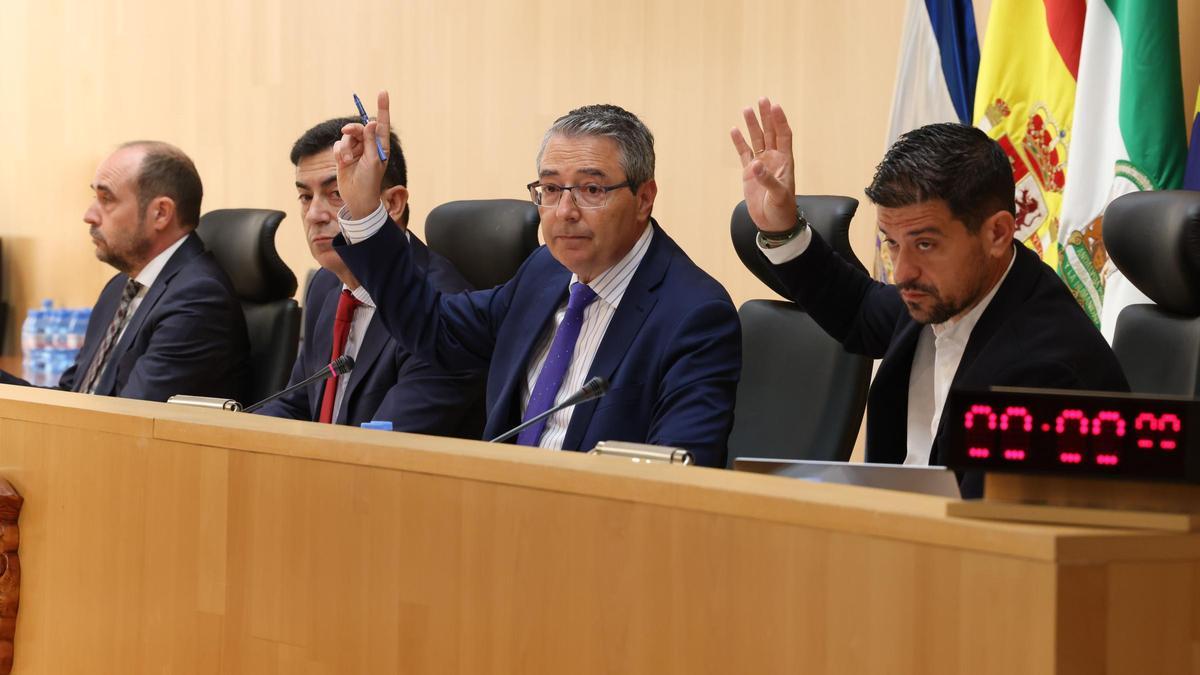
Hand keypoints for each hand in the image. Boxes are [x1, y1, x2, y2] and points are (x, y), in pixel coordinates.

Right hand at [334, 90, 390, 219]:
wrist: (357, 198)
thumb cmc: (370, 181)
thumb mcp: (373, 160)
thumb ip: (370, 141)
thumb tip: (371, 122)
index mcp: (380, 146)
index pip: (381, 123)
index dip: (382, 108)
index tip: (383, 92)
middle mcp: (368, 145)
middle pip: (359, 127)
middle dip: (353, 129)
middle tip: (347, 131)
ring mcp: (355, 150)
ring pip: (347, 137)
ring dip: (345, 147)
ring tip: (347, 160)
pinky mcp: (343, 155)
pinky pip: (338, 145)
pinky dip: (339, 152)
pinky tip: (343, 162)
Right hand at [730, 97, 797, 232]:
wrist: (773, 223)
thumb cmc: (782, 210)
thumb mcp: (778, 195)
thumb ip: (767, 179)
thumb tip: (755, 165)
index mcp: (785, 161)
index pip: (784, 135)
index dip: (779, 121)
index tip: (775, 106)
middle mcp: (773, 159)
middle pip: (770, 132)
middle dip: (766, 116)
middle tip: (762, 99)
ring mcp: (761, 165)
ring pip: (756, 140)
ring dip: (752, 125)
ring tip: (746, 109)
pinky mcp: (749, 173)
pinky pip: (744, 153)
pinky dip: (739, 142)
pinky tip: (735, 130)